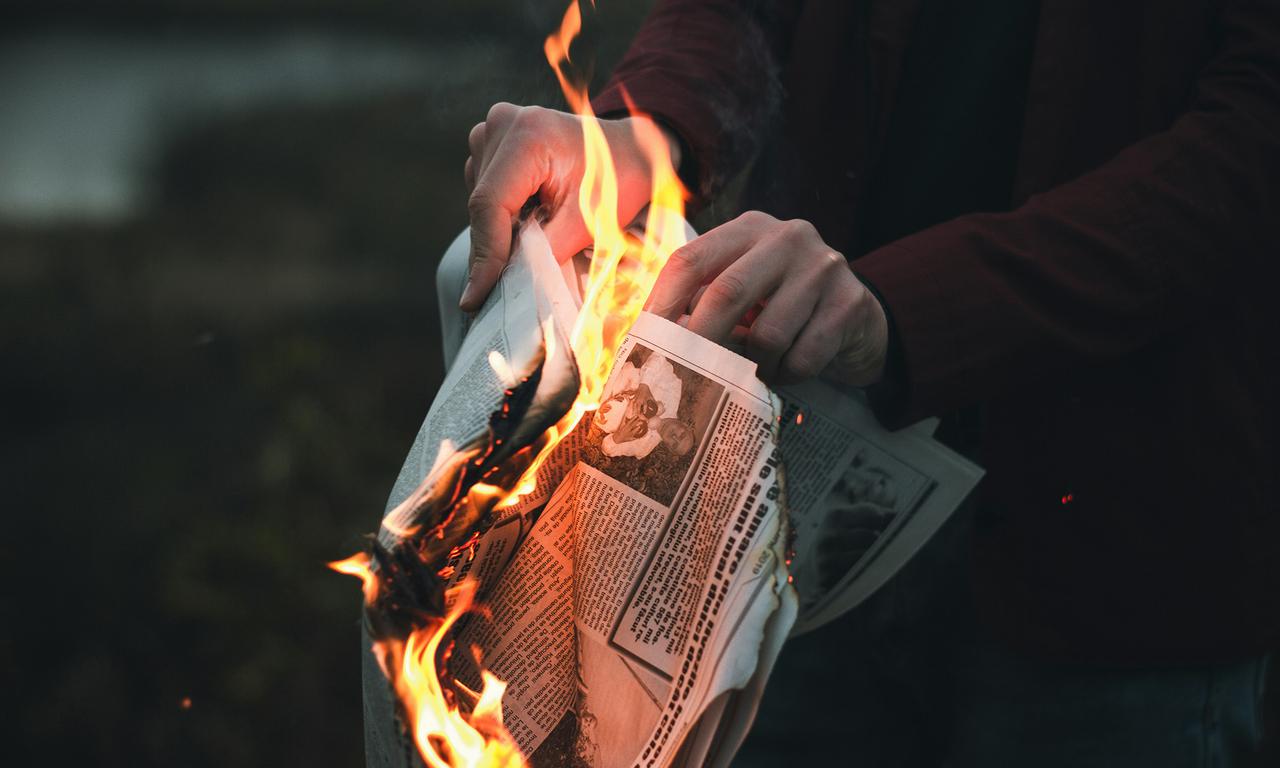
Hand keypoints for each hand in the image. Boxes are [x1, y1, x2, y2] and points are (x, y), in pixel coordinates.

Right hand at [460, 102, 679, 310]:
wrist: (630, 148)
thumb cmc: (620, 180)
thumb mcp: (589, 221)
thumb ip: (545, 251)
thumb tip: (508, 283)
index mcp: (530, 136)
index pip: (490, 204)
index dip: (484, 255)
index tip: (476, 297)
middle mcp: (505, 124)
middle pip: (481, 203)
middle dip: (491, 249)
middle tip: (501, 290)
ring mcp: (496, 128)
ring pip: (480, 199)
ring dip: (498, 230)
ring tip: (535, 237)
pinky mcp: (494, 140)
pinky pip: (485, 188)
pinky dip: (502, 213)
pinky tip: (530, 216)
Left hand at [646, 211, 887, 385]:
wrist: (860, 323)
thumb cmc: (784, 310)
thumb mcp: (743, 294)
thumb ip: (700, 305)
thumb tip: (645, 342)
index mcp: (748, 228)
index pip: (690, 259)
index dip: (661, 304)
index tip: (646, 344)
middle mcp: (788, 237)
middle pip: (726, 292)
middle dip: (700, 342)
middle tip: (685, 376)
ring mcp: (824, 267)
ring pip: (767, 334)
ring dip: (754, 366)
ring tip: (757, 371)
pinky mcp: (850, 303)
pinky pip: (802, 357)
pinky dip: (787, 375)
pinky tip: (788, 370)